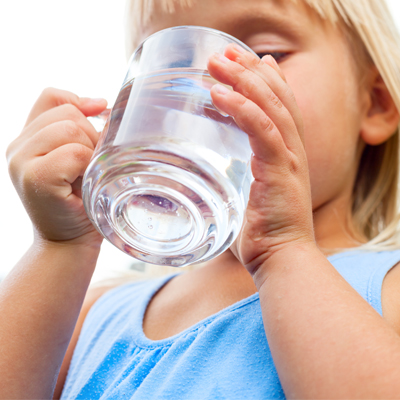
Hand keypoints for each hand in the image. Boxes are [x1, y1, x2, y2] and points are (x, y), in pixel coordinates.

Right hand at [6, 88, 106, 246]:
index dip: (78, 101)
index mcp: (29, 138)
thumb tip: (101, 104)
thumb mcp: (79, 160)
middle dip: (92, 137)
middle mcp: (18, 146)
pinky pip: (73, 153)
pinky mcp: (35, 178)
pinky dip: (87, 166)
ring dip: (90, 152)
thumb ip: (81, 131)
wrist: (69, 242)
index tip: (99, 113)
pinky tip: (83, 185)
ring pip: (71, 130)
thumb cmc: (80, 202)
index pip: (51, 97)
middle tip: (90, 167)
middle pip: (68, 114)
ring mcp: (21, 161)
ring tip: (85, 176)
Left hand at [207, 44, 314, 276]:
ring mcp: (288, 159)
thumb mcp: (249, 200)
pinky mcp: (280, 170)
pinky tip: (220, 93)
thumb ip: (237, 184)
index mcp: (285, 155)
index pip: (280, 106)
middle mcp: (292, 151)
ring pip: (270, 107)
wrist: (282, 260)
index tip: (244, 62)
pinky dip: (242, 108)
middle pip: (275, 98)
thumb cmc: (263, 235)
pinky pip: (261, 130)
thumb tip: (211, 182)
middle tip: (223, 53)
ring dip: (244, 80)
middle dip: (249, 71)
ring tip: (217, 62)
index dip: (265, 81)